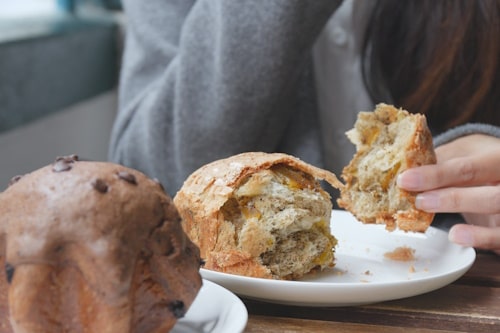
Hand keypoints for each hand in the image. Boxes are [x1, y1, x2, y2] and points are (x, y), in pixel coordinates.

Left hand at [397, 134, 499, 253]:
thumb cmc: (478, 161)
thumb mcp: (462, 154)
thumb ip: (437, 162)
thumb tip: (398, 169)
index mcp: (497, 158)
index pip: (468, 168)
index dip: (436, 176)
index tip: (405, 180)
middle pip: (492, 196)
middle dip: (455, 200)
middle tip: (420, 202)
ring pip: (498, 211)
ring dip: (476, 229)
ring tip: (450, 232)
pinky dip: (483, 239)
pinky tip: (459, 238)